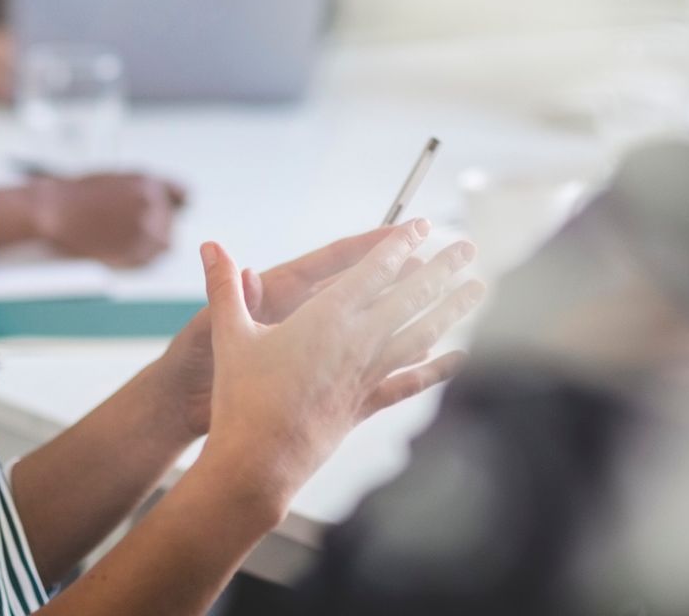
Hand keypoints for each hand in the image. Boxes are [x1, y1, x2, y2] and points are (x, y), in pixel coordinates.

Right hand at [21, 172, 186, 267]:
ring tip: (120, 236)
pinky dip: (139, 256)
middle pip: (171, 220)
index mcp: (149, 183)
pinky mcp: (136, 254)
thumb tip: (171, 200)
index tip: (171, 210)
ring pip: (163, 242)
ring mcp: (145, 231)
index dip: (172, 204)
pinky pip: (150, 259)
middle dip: (156, 223)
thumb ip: (148, 189)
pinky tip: (118, 246)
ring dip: (148, 241)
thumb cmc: (78, 195)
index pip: (182, 196)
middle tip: (128, 225)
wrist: (55, 213)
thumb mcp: (119, 178)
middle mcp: (153, 206)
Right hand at [190, 223, 483, 514]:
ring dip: (450, 309)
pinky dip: (438, 370)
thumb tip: (209, 246)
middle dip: (441, 269)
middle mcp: (356, 343)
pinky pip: (410, 383)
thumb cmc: (241, 397)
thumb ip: (224, 287)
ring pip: (420, 334)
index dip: (398, 245)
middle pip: (409, 297)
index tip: (423, 227)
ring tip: (478, 290)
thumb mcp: (229, 336)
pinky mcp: (367, 404)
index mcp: (324, 318)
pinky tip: (461, 359)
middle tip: (470, 248)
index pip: (371, 271)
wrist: (259, 461)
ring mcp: (366, 375)